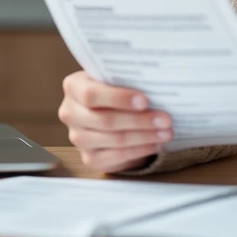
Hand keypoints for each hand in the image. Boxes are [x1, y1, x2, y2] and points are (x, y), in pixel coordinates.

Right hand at [58, 71, 172, 172]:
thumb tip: (156, 85)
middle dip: (139, 120)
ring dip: (144, 136)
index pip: (91, 94)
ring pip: (114, 139)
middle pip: (105, 120)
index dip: (118, 98)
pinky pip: (117, 156)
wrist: (109, 112)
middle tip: (165, 119)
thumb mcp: (117, 79)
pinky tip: (155, 143)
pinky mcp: (89, 158)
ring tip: (166, 132)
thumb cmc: (116, 90)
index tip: (144, 101)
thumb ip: (127, 79)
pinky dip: (140, 150)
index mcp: (74, 86)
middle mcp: (70, 112)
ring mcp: (77, 137)